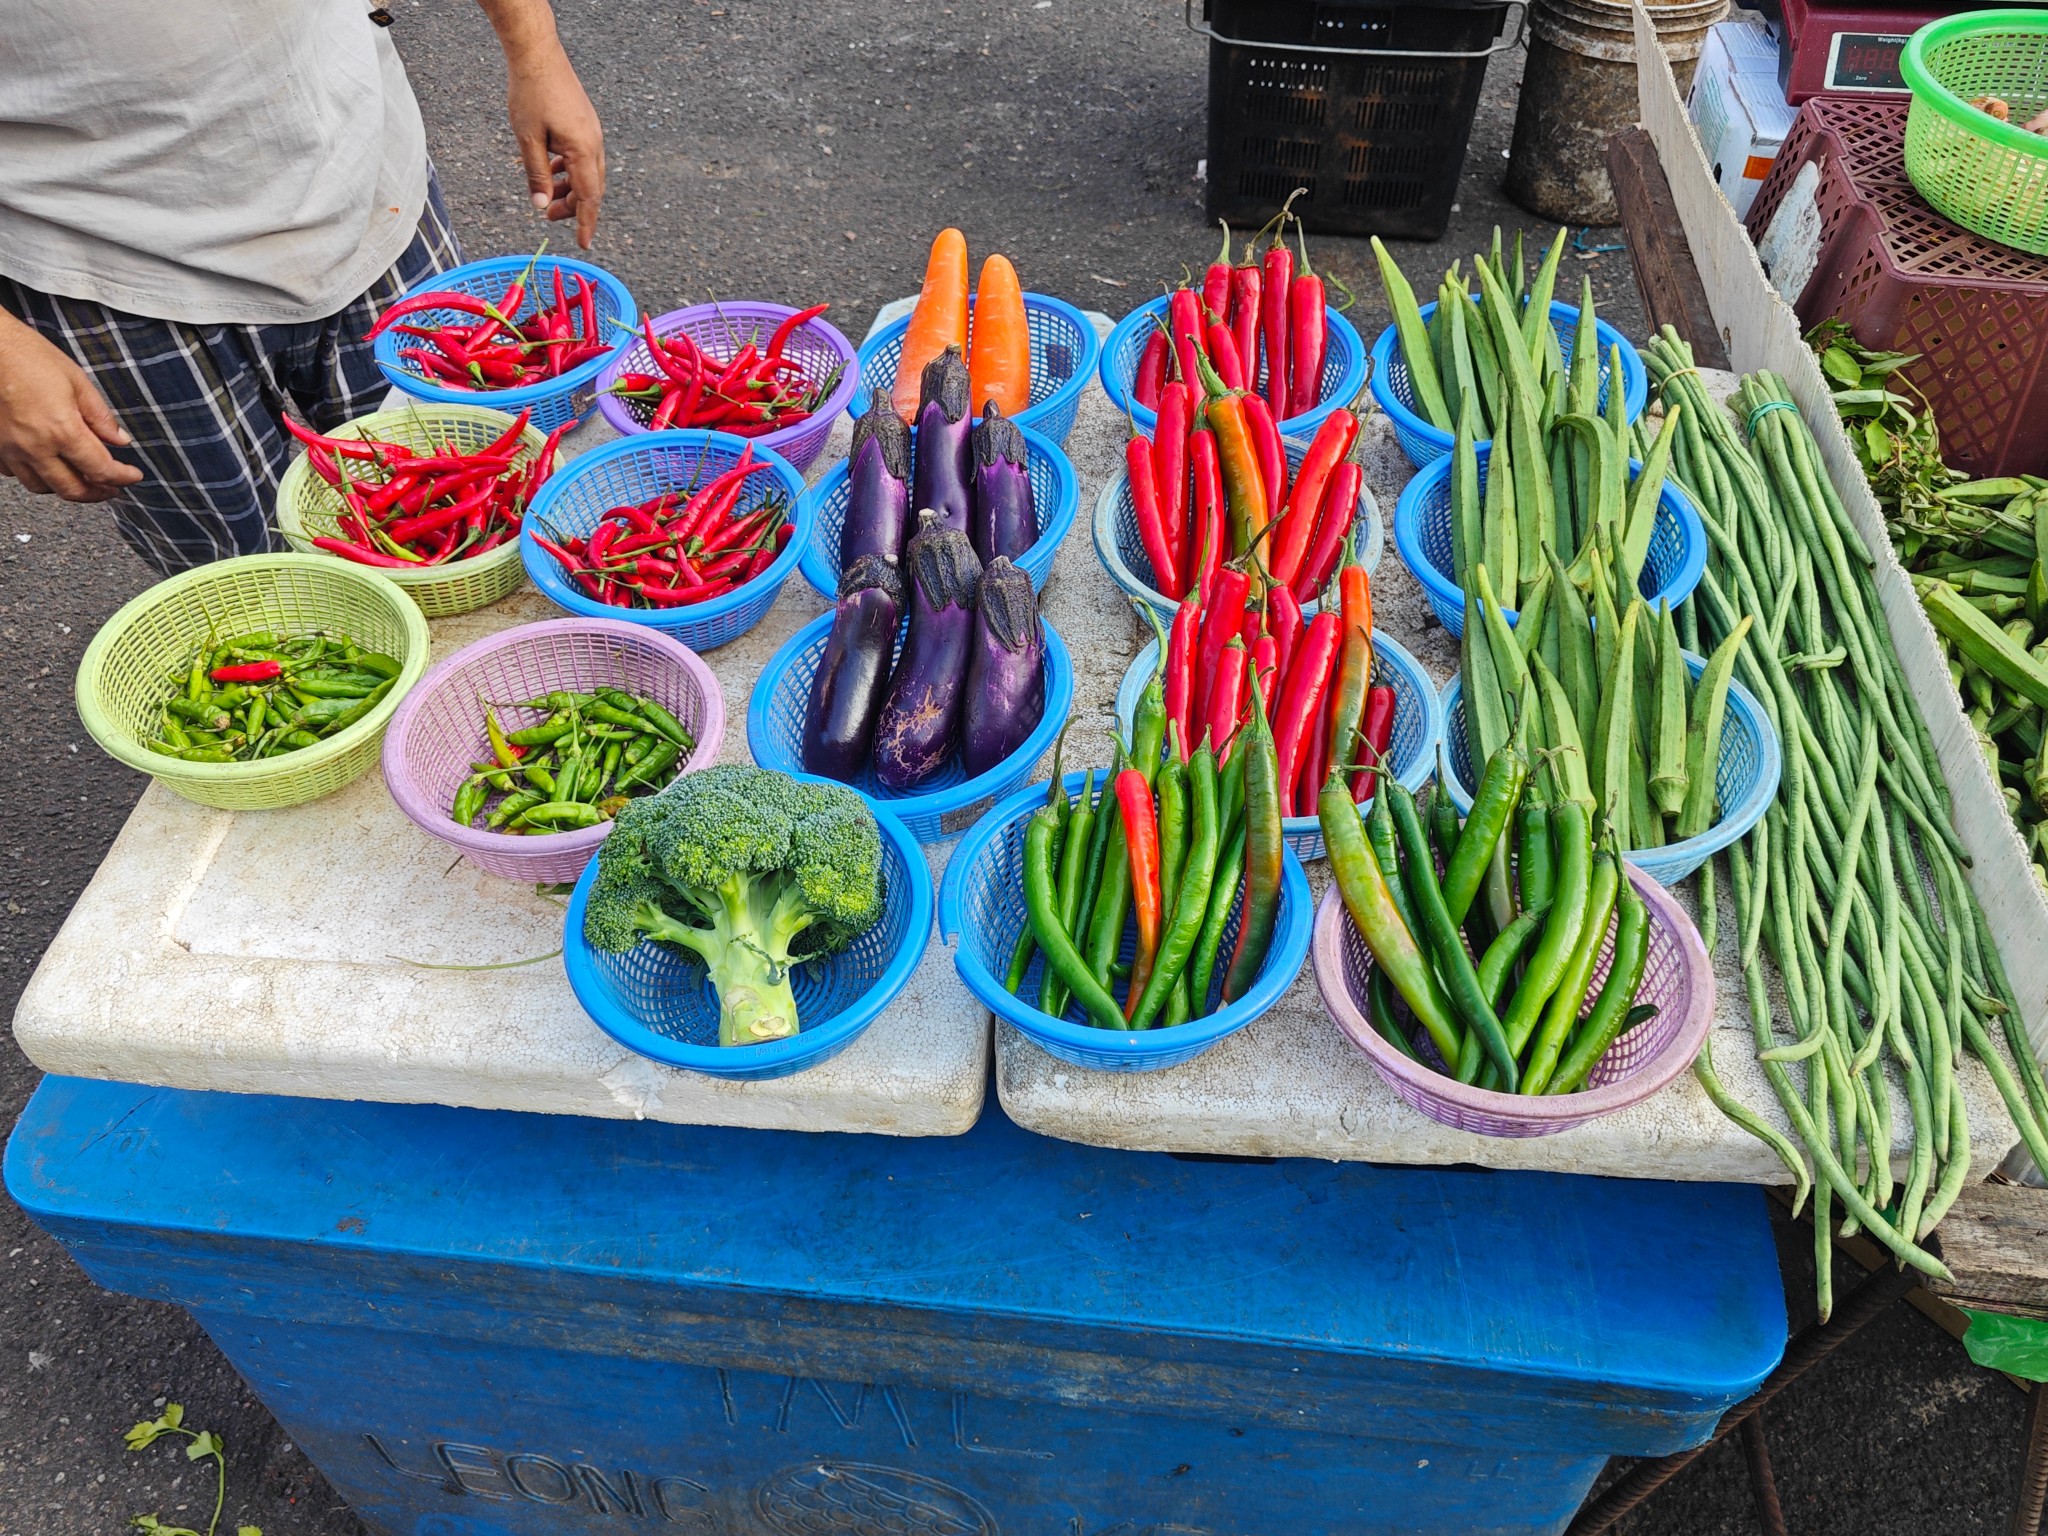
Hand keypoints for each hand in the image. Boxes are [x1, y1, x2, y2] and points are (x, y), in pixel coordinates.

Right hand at [0, 312, 141, 502]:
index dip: (122, 478)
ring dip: (65, 487)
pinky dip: (35, 475)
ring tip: (80, 477)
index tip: (132, 476)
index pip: (100, 470)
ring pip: (42, 487)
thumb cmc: (29, 356)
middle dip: (97, 493)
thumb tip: (120, 440)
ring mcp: (9, 450)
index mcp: (61, 430)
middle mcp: (34, 447)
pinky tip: (46, 463)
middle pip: (71, 490)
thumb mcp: (77, 381)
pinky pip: (16, 474)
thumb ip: (100, 416)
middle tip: (111, 488)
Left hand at [484, 1, 605, 247]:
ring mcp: (591, 132)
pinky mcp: (585, 124)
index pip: (589, 197)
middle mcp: (594, 143)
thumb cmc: (531, 93)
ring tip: (546, 195)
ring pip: (587, 172)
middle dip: (573, 206)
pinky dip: (568, 169)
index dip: (586, 222)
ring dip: (569, 188)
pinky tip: (549, 168)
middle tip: (548, 215)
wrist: (538, 55)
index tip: (584, 243)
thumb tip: (540, 205)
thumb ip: (536, 175)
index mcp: (583, 150)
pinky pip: (582, 156)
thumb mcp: (527, 139)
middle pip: (591, 187)